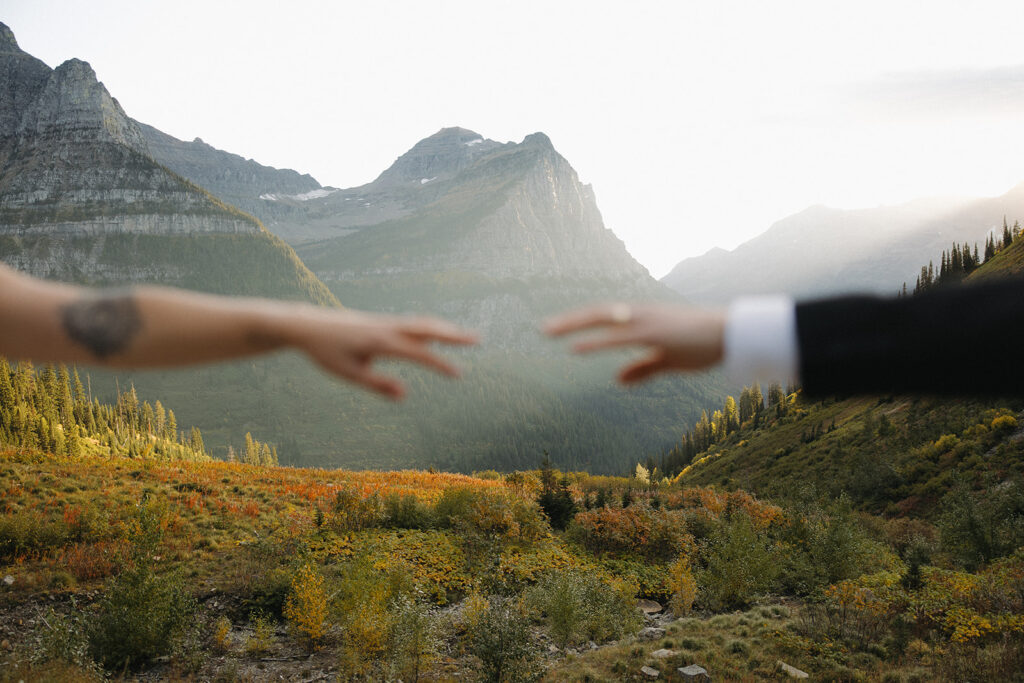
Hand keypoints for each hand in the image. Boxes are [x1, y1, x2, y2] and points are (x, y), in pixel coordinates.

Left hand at [279, 307, 477, 398]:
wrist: (307, 325)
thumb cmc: (326, 352)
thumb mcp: (349, 373)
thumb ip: (378, 384)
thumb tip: (405, 395)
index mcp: (380, 341)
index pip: (418, 353)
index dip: (440, 364)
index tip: (459, 374)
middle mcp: (387, 327)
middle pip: (427, 329)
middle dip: (453, 334)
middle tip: (478, 338)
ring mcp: (385, 322)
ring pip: (421, 323)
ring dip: (445, 329)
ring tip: (466, 336)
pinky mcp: (381, 322)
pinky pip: (411, 323)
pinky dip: (430, 327)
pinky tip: (437, 332)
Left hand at [543, 303, 724, 382]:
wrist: (731, 334)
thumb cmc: (702, 345)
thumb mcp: (668, 360)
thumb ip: (642, 369)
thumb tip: (617, 380)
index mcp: (643, 319)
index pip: (606, 317)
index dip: (583, 321)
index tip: (560, 328)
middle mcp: (640, 314)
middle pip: (597, 313)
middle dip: (569, 320)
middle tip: (542, 329)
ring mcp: (646, 321)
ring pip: (602, 319)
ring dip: (573, 324)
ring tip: (548, 331)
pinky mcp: (654, 333)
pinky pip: (617, 337)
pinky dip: (594, 342)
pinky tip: (575, 348)